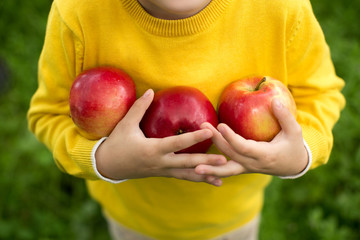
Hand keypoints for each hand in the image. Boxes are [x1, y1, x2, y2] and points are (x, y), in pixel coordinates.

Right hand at [95, 89, 226, 185]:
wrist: (108, 166)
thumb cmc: (117, 143)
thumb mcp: (126, 124)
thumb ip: (139, 108)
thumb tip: (151, 91)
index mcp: (152, 149)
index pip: (177, 143)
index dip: (194, 137)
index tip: (209, 131)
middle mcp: (159, 163)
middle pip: (187, 164)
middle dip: (206, 163)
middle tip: (225, 161)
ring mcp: (161, 171)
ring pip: (186, 175)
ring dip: (204, 176)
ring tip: (222, 177)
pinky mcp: (162, 174)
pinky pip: (181, 177)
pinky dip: (195, 178)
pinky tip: (208, 179)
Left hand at [196, 98, 308, 177]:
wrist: (293, 166)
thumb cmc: (294, 146)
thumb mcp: (295, 132)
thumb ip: (285, 117)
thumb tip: (274, 100)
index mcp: (265, 155)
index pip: (244, 147)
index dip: (231, 138)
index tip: (220, 125)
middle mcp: (253, 164)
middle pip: (230, 154)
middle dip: (216, 141)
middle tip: (202, 127)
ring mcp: (247, 168)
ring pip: (226, 169)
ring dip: (210, 164)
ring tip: (193, 162)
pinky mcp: (242, 168)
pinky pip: (226, 172)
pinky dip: (214, 172)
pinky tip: (199, 169)